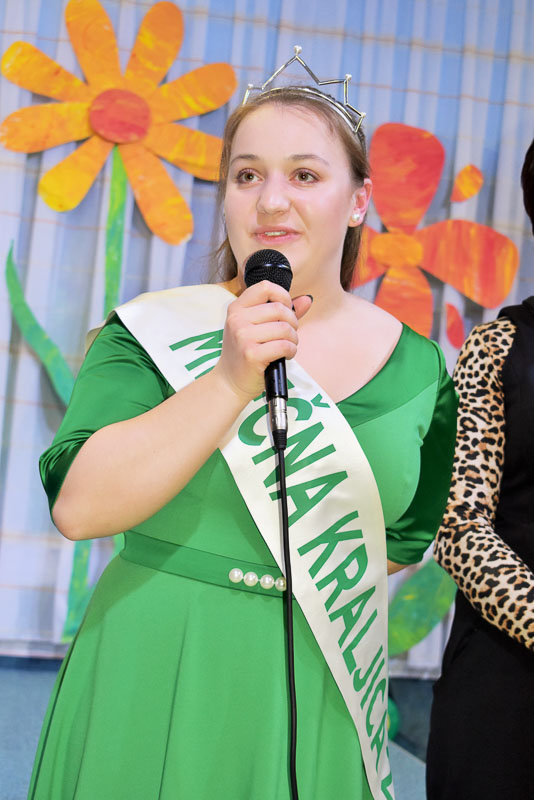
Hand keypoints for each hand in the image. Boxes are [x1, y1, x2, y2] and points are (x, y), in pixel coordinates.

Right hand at [214, 281, 312, 401]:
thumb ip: (282, 311)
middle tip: (289, 334)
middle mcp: (237, 319)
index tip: (287, 309)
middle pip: (279, 309)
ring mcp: (243, 336)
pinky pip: (284, 345)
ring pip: (284, 328)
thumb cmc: (245, 353)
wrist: (229, 381)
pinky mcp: (251, 354)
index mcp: (237, 308)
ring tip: (288, 346)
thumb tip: (307, 299)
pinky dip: (291, 351)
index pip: (265, 287)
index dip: (283, 295)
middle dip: (292, 322)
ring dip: (293, 339)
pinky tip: (285, 355)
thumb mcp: (256, 327)